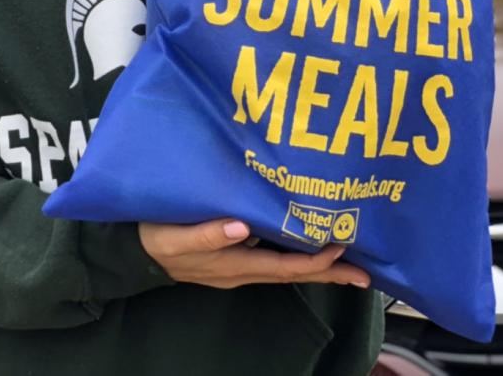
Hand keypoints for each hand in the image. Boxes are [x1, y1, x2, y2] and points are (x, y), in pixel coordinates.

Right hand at [139, 219, 371, 289]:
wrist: (136, 253)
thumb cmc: (157, 238)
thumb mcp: (176, 236)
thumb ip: (207, 233)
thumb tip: (244, 227)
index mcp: (235, 264)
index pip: (285, 267)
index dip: (315, 260)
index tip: (341, 247)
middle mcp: (244, 270)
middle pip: (295, 274)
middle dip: (330, 273)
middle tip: (366, 274)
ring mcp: (240, 266)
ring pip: (287, 269)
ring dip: (318, 266)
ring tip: (346, 261)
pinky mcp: (234, 257)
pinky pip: (274, 261)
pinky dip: (296, 256)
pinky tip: (304, 246)